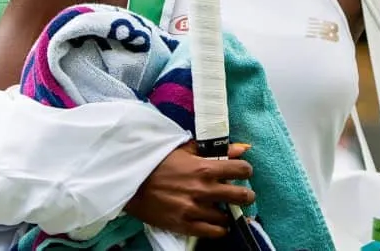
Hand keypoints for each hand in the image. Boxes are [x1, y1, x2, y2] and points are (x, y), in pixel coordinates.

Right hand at [125, 141, 254, 237]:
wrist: (133, 182)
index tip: (242, 173)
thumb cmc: (159, 162)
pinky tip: (218, 224)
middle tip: (243, 195)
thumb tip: (243, 148)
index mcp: (205, 167)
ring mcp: (195, 209)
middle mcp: (204, 189)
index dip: (245, 171)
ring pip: (227, 216)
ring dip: (228, 212)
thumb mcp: (187, 149)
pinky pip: (213, 232)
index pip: (241, 170)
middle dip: (246, 195)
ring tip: (223, 208)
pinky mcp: (185, 224)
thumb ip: (216, 150)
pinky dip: (219, 229)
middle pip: (241, 196)